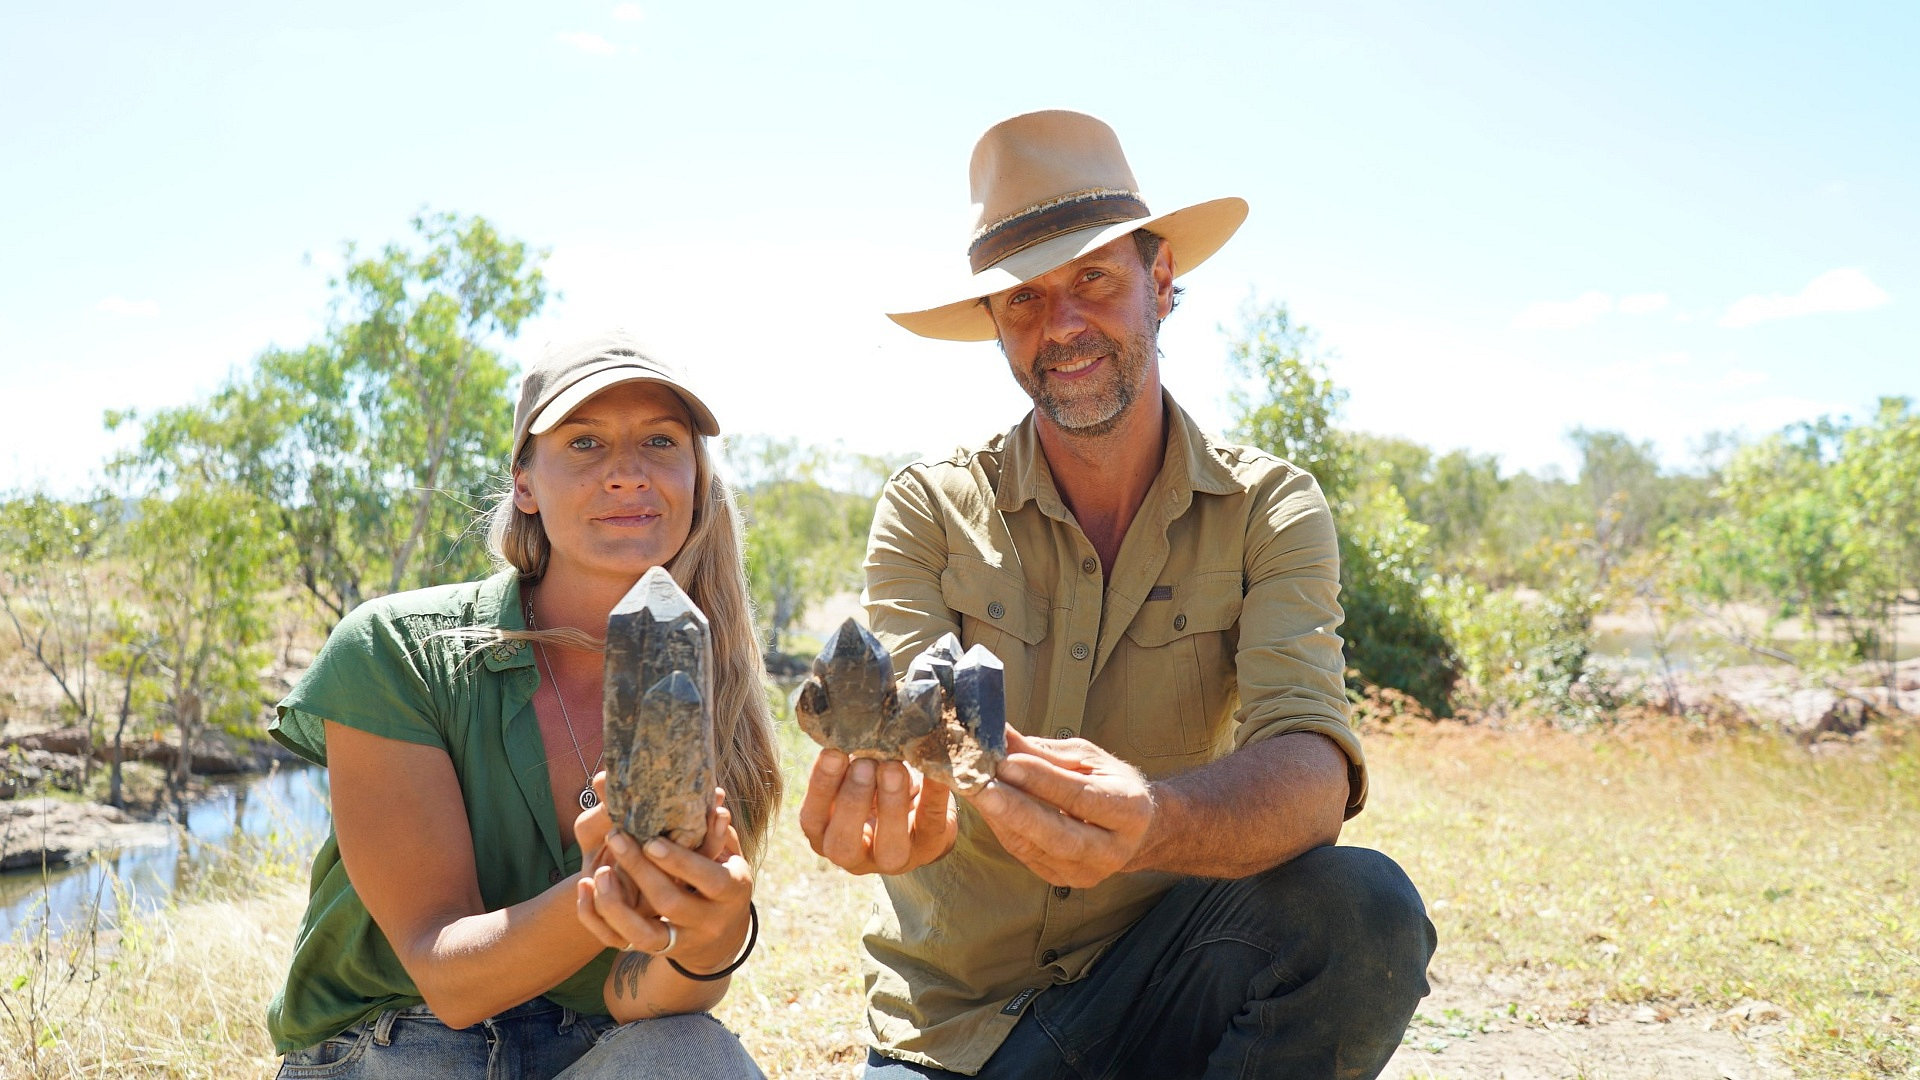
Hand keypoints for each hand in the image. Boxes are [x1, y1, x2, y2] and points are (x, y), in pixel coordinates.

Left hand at [574, 787, 753, 976]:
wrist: (720, 934)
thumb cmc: (719, 875)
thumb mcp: (723, 850)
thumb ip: (711, 824)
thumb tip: (713, 791)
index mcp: (732, 889)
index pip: (709, 878)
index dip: (681, 861)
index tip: (652, 841)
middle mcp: (709, 921)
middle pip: (670, 902)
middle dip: (641, 871)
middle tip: (617, 836)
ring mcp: (681, 941)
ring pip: (643, 935)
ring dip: (616, 904)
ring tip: (599, 871)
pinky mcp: (654, 951)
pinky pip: (619, 942)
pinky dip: (596, 918)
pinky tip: (585, 888)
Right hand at [798, 749, 955, 874]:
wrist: (920, 811)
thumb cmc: (876, 787)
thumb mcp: (856, 777)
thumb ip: (848, 762)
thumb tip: (849, 728)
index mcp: (826, 835)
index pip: (812, 819)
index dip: (820, 786)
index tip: (833, 752)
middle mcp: (854, 856)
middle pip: (843, 843)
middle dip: (853, 800)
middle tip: (865, 764)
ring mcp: (893, 859)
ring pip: (889, 846)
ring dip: (890, 805)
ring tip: (893, 768)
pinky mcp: (929, 847)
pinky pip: (932, 823)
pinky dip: (933, 795)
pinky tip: (934, 770)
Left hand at [962, 728, 1156, 888]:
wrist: (1135, 830)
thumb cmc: (1109, 783)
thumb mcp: (1086, 758)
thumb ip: (1043, 752)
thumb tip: (999, 733)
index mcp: (1129, 810)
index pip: (1080, 796)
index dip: (1041, 780)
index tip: (1006, 761)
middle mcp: (1112, 850)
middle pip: (1058, 834)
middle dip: (1015, 809)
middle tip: (980, 785)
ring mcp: (1087, 872)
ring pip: (1035, 848)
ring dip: (999, 818)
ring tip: (973, 790)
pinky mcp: (1062, 881)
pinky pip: (1024, 854)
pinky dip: (1001, 828)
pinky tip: (985, 807)